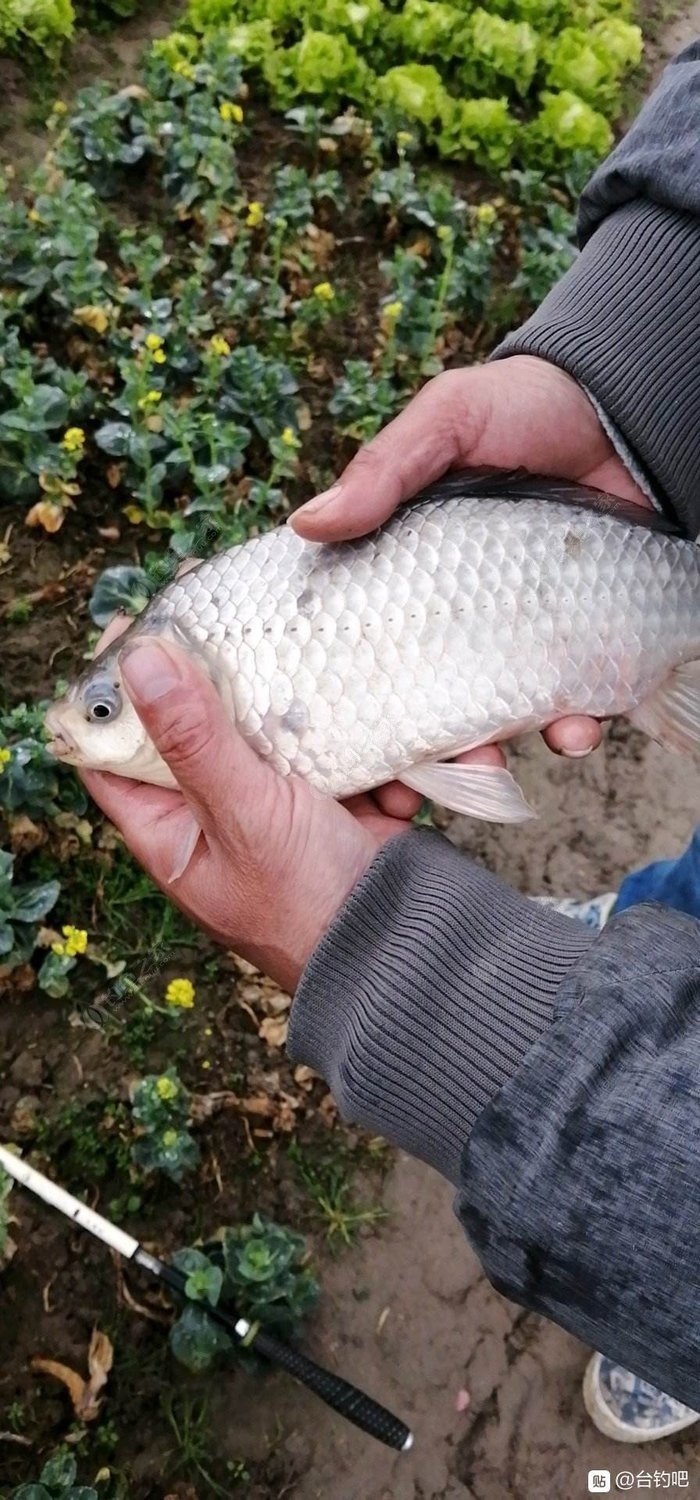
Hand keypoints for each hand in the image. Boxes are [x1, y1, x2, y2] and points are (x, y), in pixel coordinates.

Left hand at [81, 635, 432, 991]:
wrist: (409, 952)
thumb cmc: (308, 905)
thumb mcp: (246, 816)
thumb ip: (196, 740)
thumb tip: (139, 661)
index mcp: (173, 832)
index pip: (118, 756)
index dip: (117, 696)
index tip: (135, 628)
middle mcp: (222, 817)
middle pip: (204, 728)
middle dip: (229, 679)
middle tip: (236, 617)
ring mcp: (285, 809)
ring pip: (284, 731)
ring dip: (320, 717)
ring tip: (340, 695)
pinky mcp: (342, 804)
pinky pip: (351, 757)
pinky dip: (379, 764)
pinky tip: (397, 786)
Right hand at [290, 356, 650, 817]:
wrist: (626, 413)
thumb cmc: (524, 410)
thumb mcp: (446, 420)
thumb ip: (385, 471)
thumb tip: (306, 526)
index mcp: (410, 570)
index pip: (369, 640)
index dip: (351, 689)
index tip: (330, 731)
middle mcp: (462, 614)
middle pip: (428, 696)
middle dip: (421, 743)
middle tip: (417, 768)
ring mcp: (523, 633)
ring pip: (498, 715)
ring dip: (496, 750)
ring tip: (497, 760)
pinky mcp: (583, 642)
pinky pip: (573, 702)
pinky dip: (572, 728)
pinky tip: (573, 730)